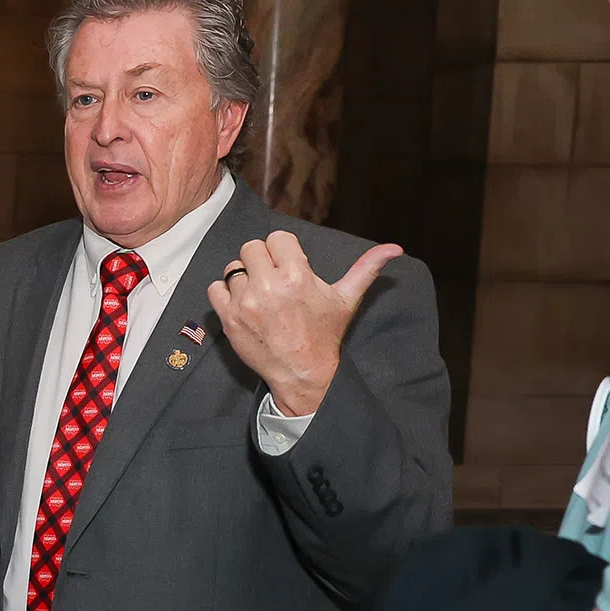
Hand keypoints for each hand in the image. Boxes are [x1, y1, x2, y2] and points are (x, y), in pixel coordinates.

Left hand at [206, 232, 401, 416]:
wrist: (302, 372)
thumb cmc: (324, 334)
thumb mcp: (347, 300)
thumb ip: (366, 269)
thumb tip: (394, 248)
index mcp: (297, 276)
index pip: (277, 238)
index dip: (283, 251)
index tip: (288, 266)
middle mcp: (269, 286)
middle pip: (252, 248)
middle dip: (262, 260)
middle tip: (272, 279)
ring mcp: (246, 302)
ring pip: (233, 267)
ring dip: (244, 277)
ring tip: (259, 293)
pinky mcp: (228, 318)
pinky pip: (215, 288)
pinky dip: (225, 294)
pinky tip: (243, 304)